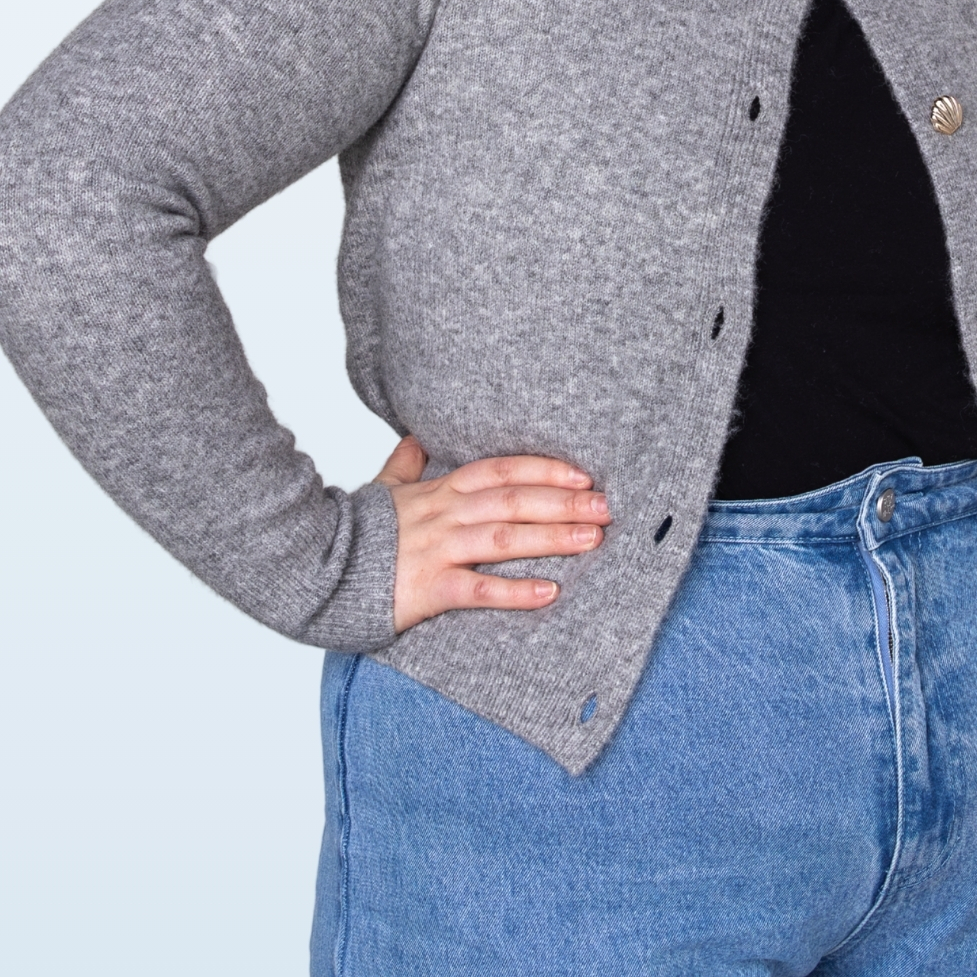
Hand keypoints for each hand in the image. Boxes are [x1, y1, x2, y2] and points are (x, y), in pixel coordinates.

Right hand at [375, 436, 610, 631]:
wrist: (314, 568)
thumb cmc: (354, 533)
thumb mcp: (382, 489)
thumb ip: (404, 464)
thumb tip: (413, 437)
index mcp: (440, 491)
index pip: (502, 470)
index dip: (544, 470)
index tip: (583, 475)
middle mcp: (445, 515)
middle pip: (514, 500)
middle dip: (564, 502)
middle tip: (607, 507)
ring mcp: (438, 550)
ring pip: (504, 538)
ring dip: (552, 537)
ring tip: (592, 540)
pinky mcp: (429, 588)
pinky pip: (478, 588)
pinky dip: (516, 590)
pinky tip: (549, 592)